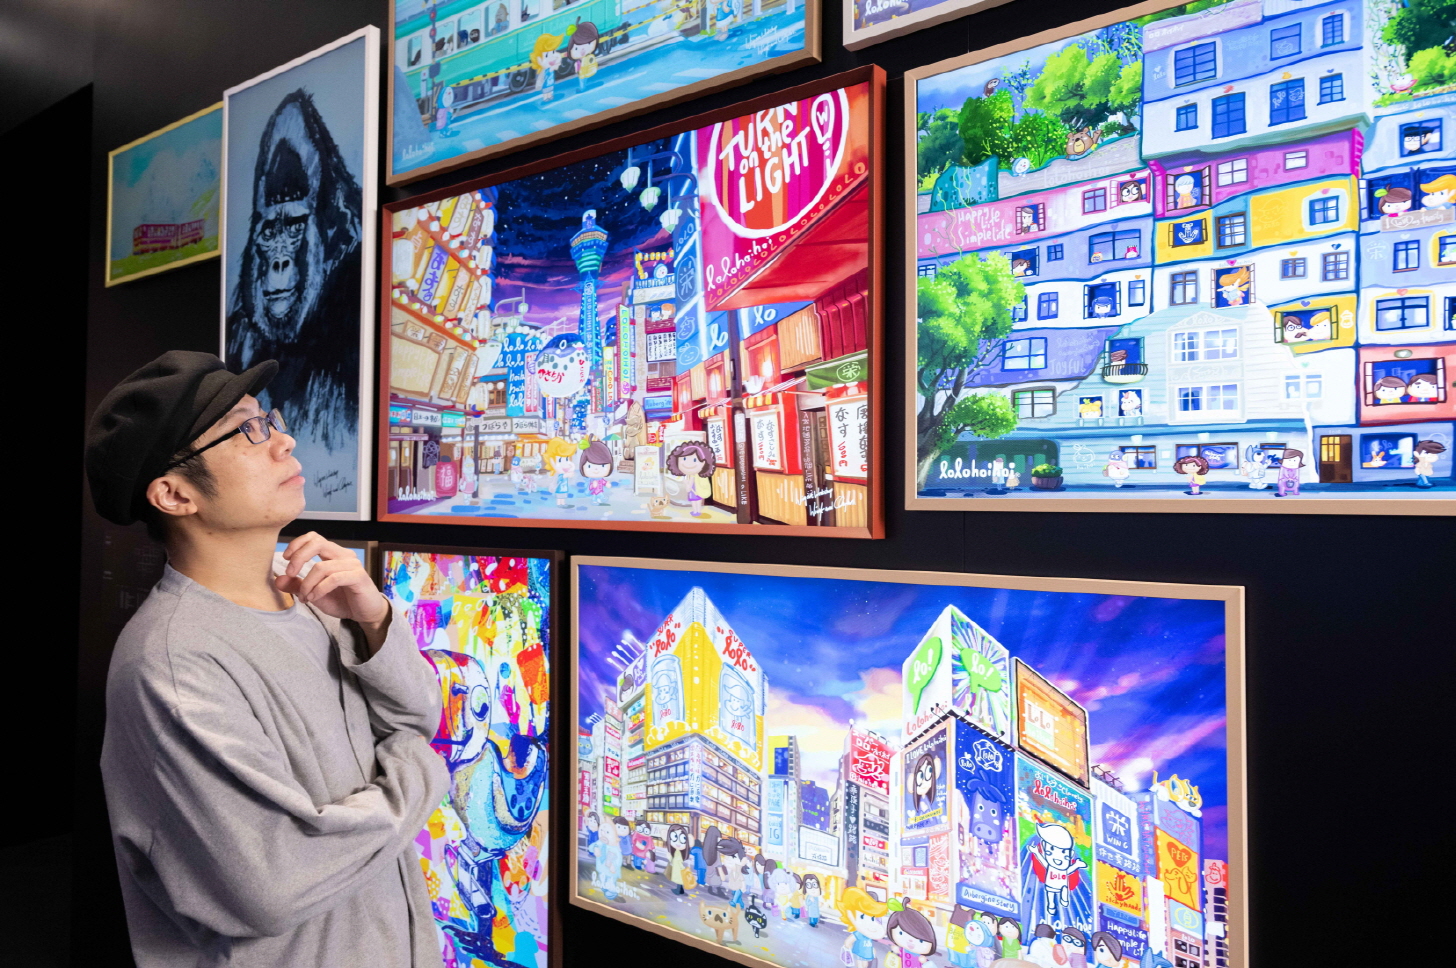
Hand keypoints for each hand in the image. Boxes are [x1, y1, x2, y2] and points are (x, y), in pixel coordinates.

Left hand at [275, 533, 390, 647]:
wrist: (365, 614)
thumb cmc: (342, 600)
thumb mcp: (314, 593)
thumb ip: (297, 586)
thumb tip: (278, 579)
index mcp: (333, 554)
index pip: (314, 538)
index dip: (297, 544)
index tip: (286, 559)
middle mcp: (344, 555)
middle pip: (318, 543)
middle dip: (299, 557)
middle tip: (290, 573)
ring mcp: (353, 565)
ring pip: (322, 566)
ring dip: (307, 583)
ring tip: (305, 597)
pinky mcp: (359, 577)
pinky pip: (334, 578)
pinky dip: (319, 589)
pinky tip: (314, 597)